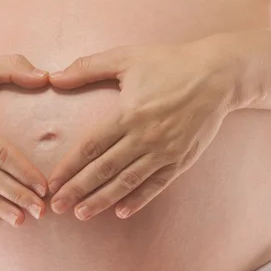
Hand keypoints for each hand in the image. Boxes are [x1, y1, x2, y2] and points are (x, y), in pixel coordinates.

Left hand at [46, 39, 239, 220]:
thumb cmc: (170, 63)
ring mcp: (165, 150)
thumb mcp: (127, 57)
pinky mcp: (181, 158)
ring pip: (127, 181)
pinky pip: (156, 184)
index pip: (91, 146)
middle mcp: (144, 136)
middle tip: (58, 206)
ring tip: (82, 213)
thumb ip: (88, 67)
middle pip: (104, 169)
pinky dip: (139, 199)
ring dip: (102, 199)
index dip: (69, 166)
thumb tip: (55, 78)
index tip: (52, 182)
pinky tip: (122, 211)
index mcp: (127, 112)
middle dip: (78, 189)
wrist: (218, 75)